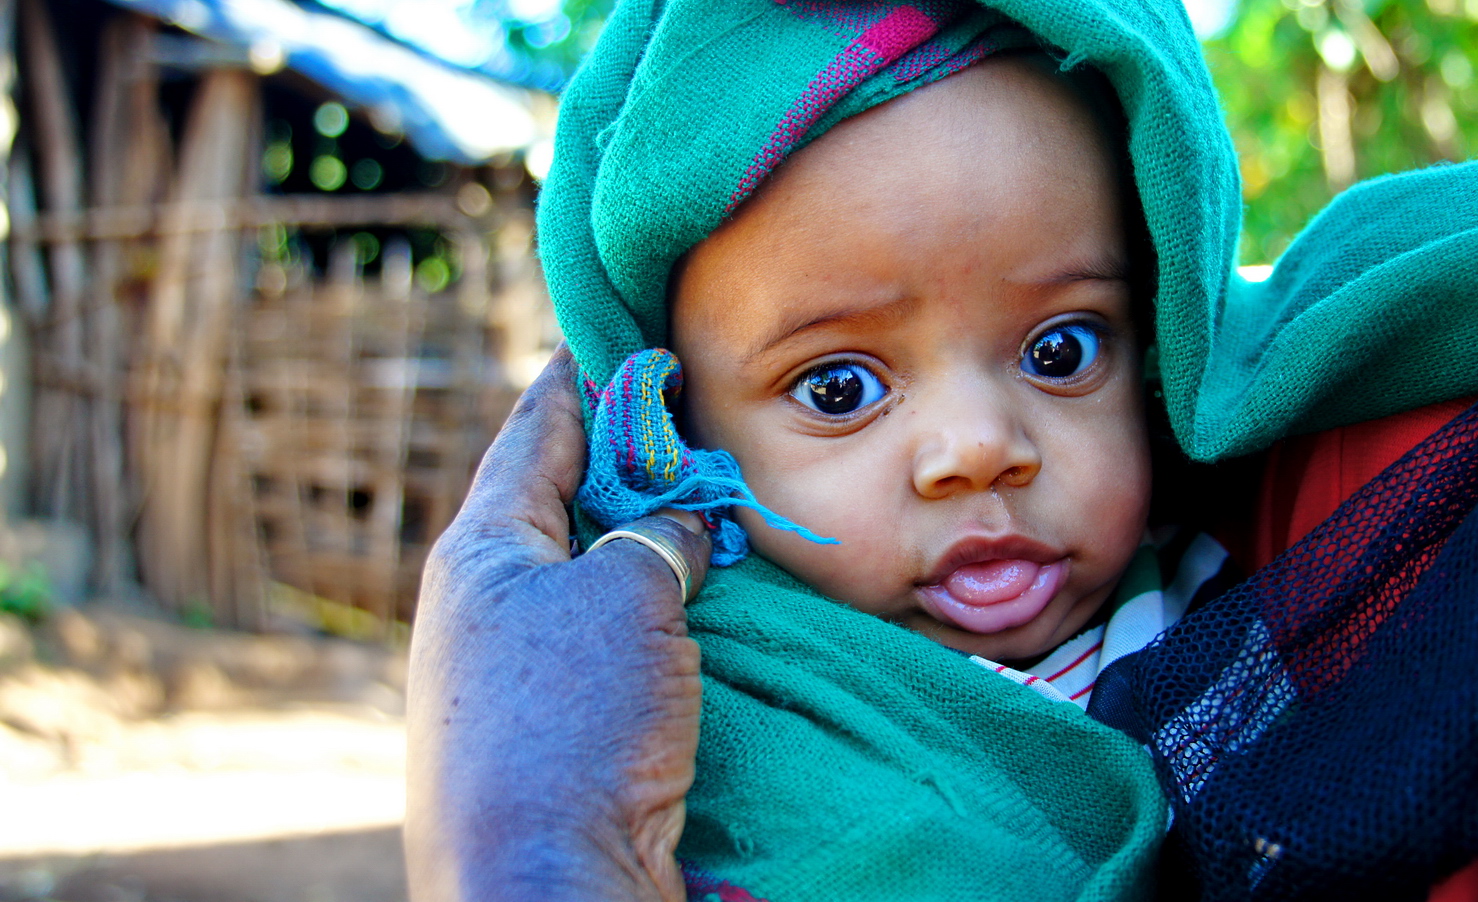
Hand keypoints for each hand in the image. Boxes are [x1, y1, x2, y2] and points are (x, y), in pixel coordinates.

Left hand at [405, 346, 709, 901]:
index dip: (580, 381)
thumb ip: (652, 539)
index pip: (534, 435)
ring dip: (647, 541)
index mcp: (479, 552)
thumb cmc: (570, 719)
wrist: (545, 878)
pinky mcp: (550, 725)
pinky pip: (606, 636)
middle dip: (627, 462)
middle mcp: (484, 605)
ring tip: (706, 502)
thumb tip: (673, 527)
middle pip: (564, 505)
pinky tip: (697, 601)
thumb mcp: (622, 598)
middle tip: (687, 419)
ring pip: (590, 575)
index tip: (613, 339)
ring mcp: (513, 670)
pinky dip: (652, 607)